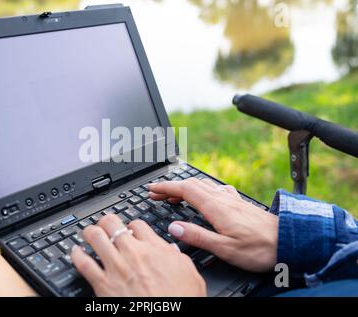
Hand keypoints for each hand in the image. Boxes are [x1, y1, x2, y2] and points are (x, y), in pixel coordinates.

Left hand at [71, 214, 205, 296]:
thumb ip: (176, 256)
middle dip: (107, 221)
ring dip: (90, 232)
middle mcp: (133, 254)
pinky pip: (84, 264)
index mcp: (154, 249)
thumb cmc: (181, 300)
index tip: (130, 230)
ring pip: (95, 237)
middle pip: (112, 223)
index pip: (137, 224)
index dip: (132, 225)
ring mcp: (116, 268)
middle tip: (106, 225)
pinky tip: (75, 251)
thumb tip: (169, 248)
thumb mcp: (190, 273)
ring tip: (89, 232)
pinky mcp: (103, 285)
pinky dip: (76, 254)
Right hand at [148, 178, 278, 271]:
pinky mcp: (238, 203)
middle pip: (191, 185)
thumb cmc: (260, 248)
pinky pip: (214, 189)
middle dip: (171, 187)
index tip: (151, 189)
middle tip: (156, 193)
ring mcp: (231, 199)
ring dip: (184, 188)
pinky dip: (200, 190)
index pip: (184, 190)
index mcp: (216, 207)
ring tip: (173, 195)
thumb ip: (198, 236)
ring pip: (202, 186)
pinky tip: (204, 195)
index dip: (165, 188)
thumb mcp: (225, 248)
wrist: (289, 241)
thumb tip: (174, 228)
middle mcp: (222, 199)